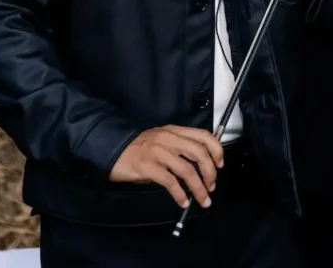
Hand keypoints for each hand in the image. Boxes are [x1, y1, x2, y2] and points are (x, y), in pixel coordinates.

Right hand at [109, 125, 223, 208]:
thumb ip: (178, 147)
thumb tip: (199, 164)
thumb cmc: (138, 148)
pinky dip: (180, 194)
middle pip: (199, 153)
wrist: (112, 149)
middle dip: (210, 172)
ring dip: (199, 188)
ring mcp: (158, 152)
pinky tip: (184, 201)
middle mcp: (169, 138)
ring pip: (187, 170)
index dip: (216, 150)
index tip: (220, 165)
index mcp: (174, 131)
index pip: (203, 135)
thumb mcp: (161, 140)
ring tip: (203, 200)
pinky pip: (170, 181)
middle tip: (212, 186)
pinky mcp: (148, 167)